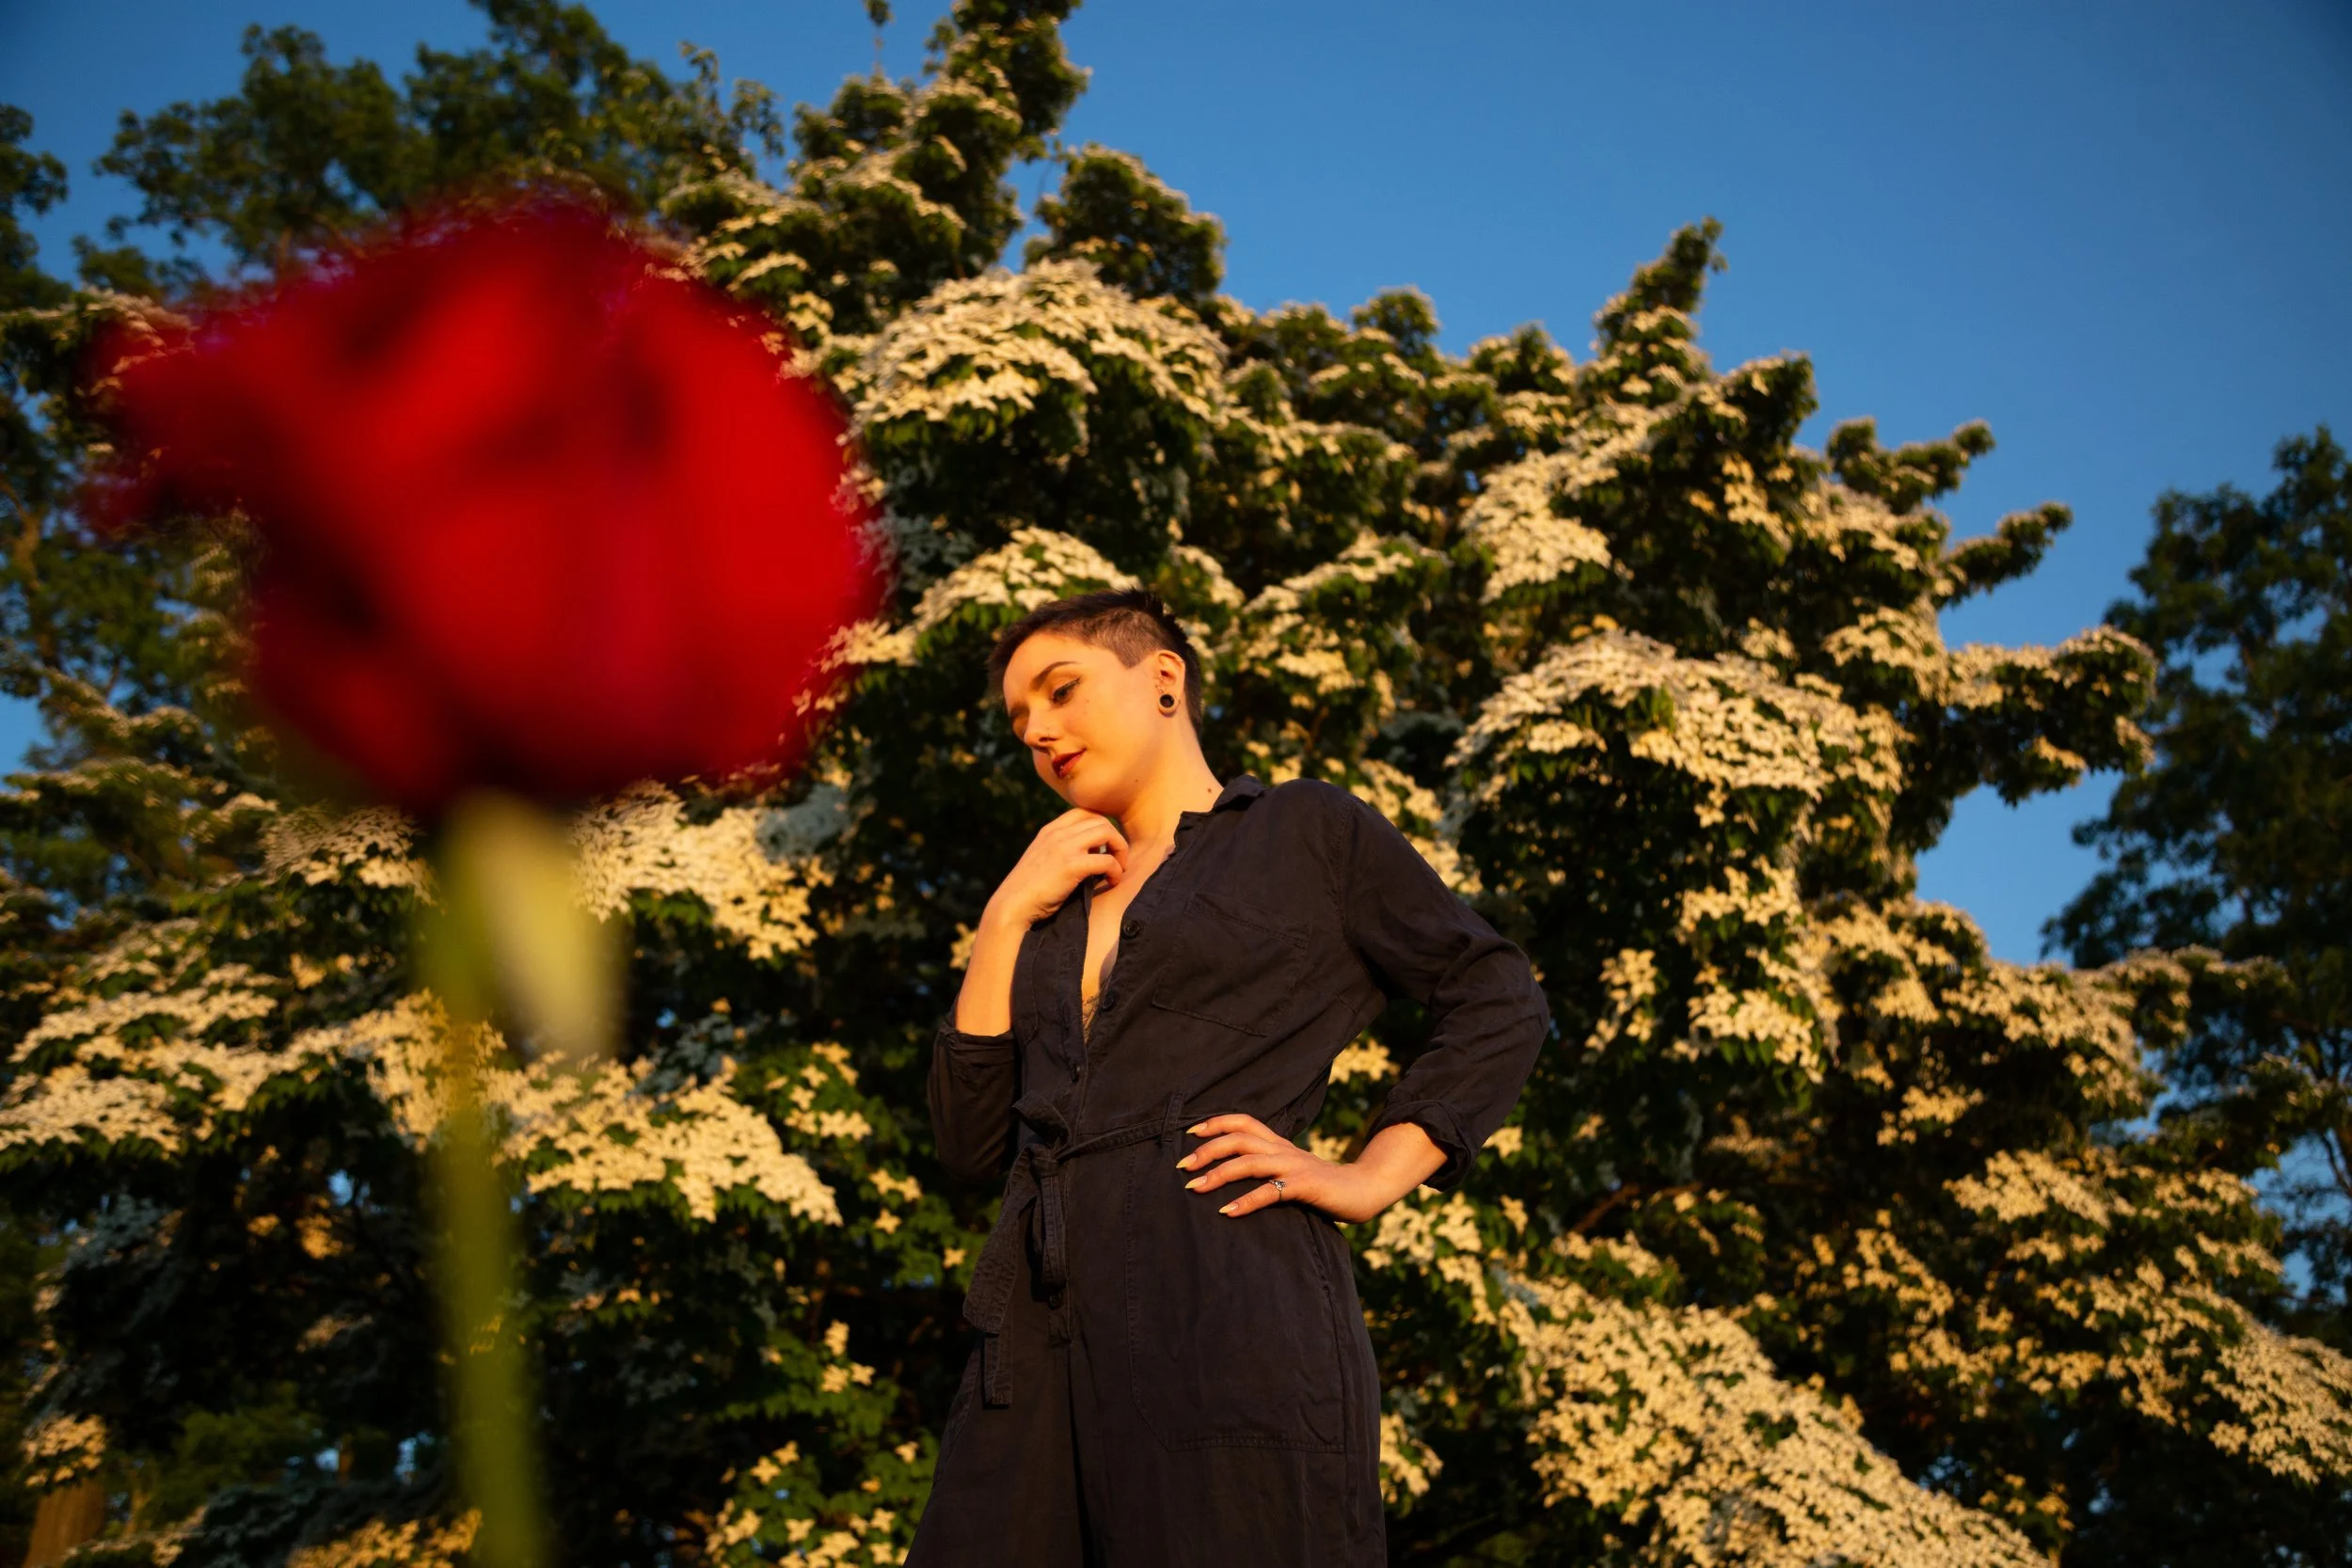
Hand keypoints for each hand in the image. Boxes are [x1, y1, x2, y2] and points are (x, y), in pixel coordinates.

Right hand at [983, 808, 1128, 930]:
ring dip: (1120, 850)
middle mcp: (1058, 833)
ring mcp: (1065, 847)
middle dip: (1116, 839)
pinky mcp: (1072, 866)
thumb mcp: (1042, 859)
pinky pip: (1107, 860)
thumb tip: (1087, 853)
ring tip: (1118, 869)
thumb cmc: (1028, 890)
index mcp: (1050, 830)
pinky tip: (1112, 882)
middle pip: (1101, 820)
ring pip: (1108, 832)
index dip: (1101, 826)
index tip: (1105, 846)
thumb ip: (1059, 850)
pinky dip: (1116, 871)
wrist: (1012, 906)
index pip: (1084, 812)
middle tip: (1117, 860)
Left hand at [1177, 1114, 1444, 1224]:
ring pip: (1249, 1162)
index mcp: (1280, 1143)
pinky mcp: (1305, 1186)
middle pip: (1239, 1138)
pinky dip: (1246, 1202)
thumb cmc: (1322, 1185)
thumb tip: (1234, 1173)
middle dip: (1207, 1149)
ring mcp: (1294, 1166)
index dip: (1217, 1122)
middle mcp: (1283, 1149)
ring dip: (1218, 1174)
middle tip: (1182, 1165)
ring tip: (1195, 1187)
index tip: (1191, 1132)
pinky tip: (1227, 1212)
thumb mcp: (1292, 1168)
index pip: (1244, 1121)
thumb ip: (1269, 1166)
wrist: (1364, 1190)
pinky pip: (1270, 1192)